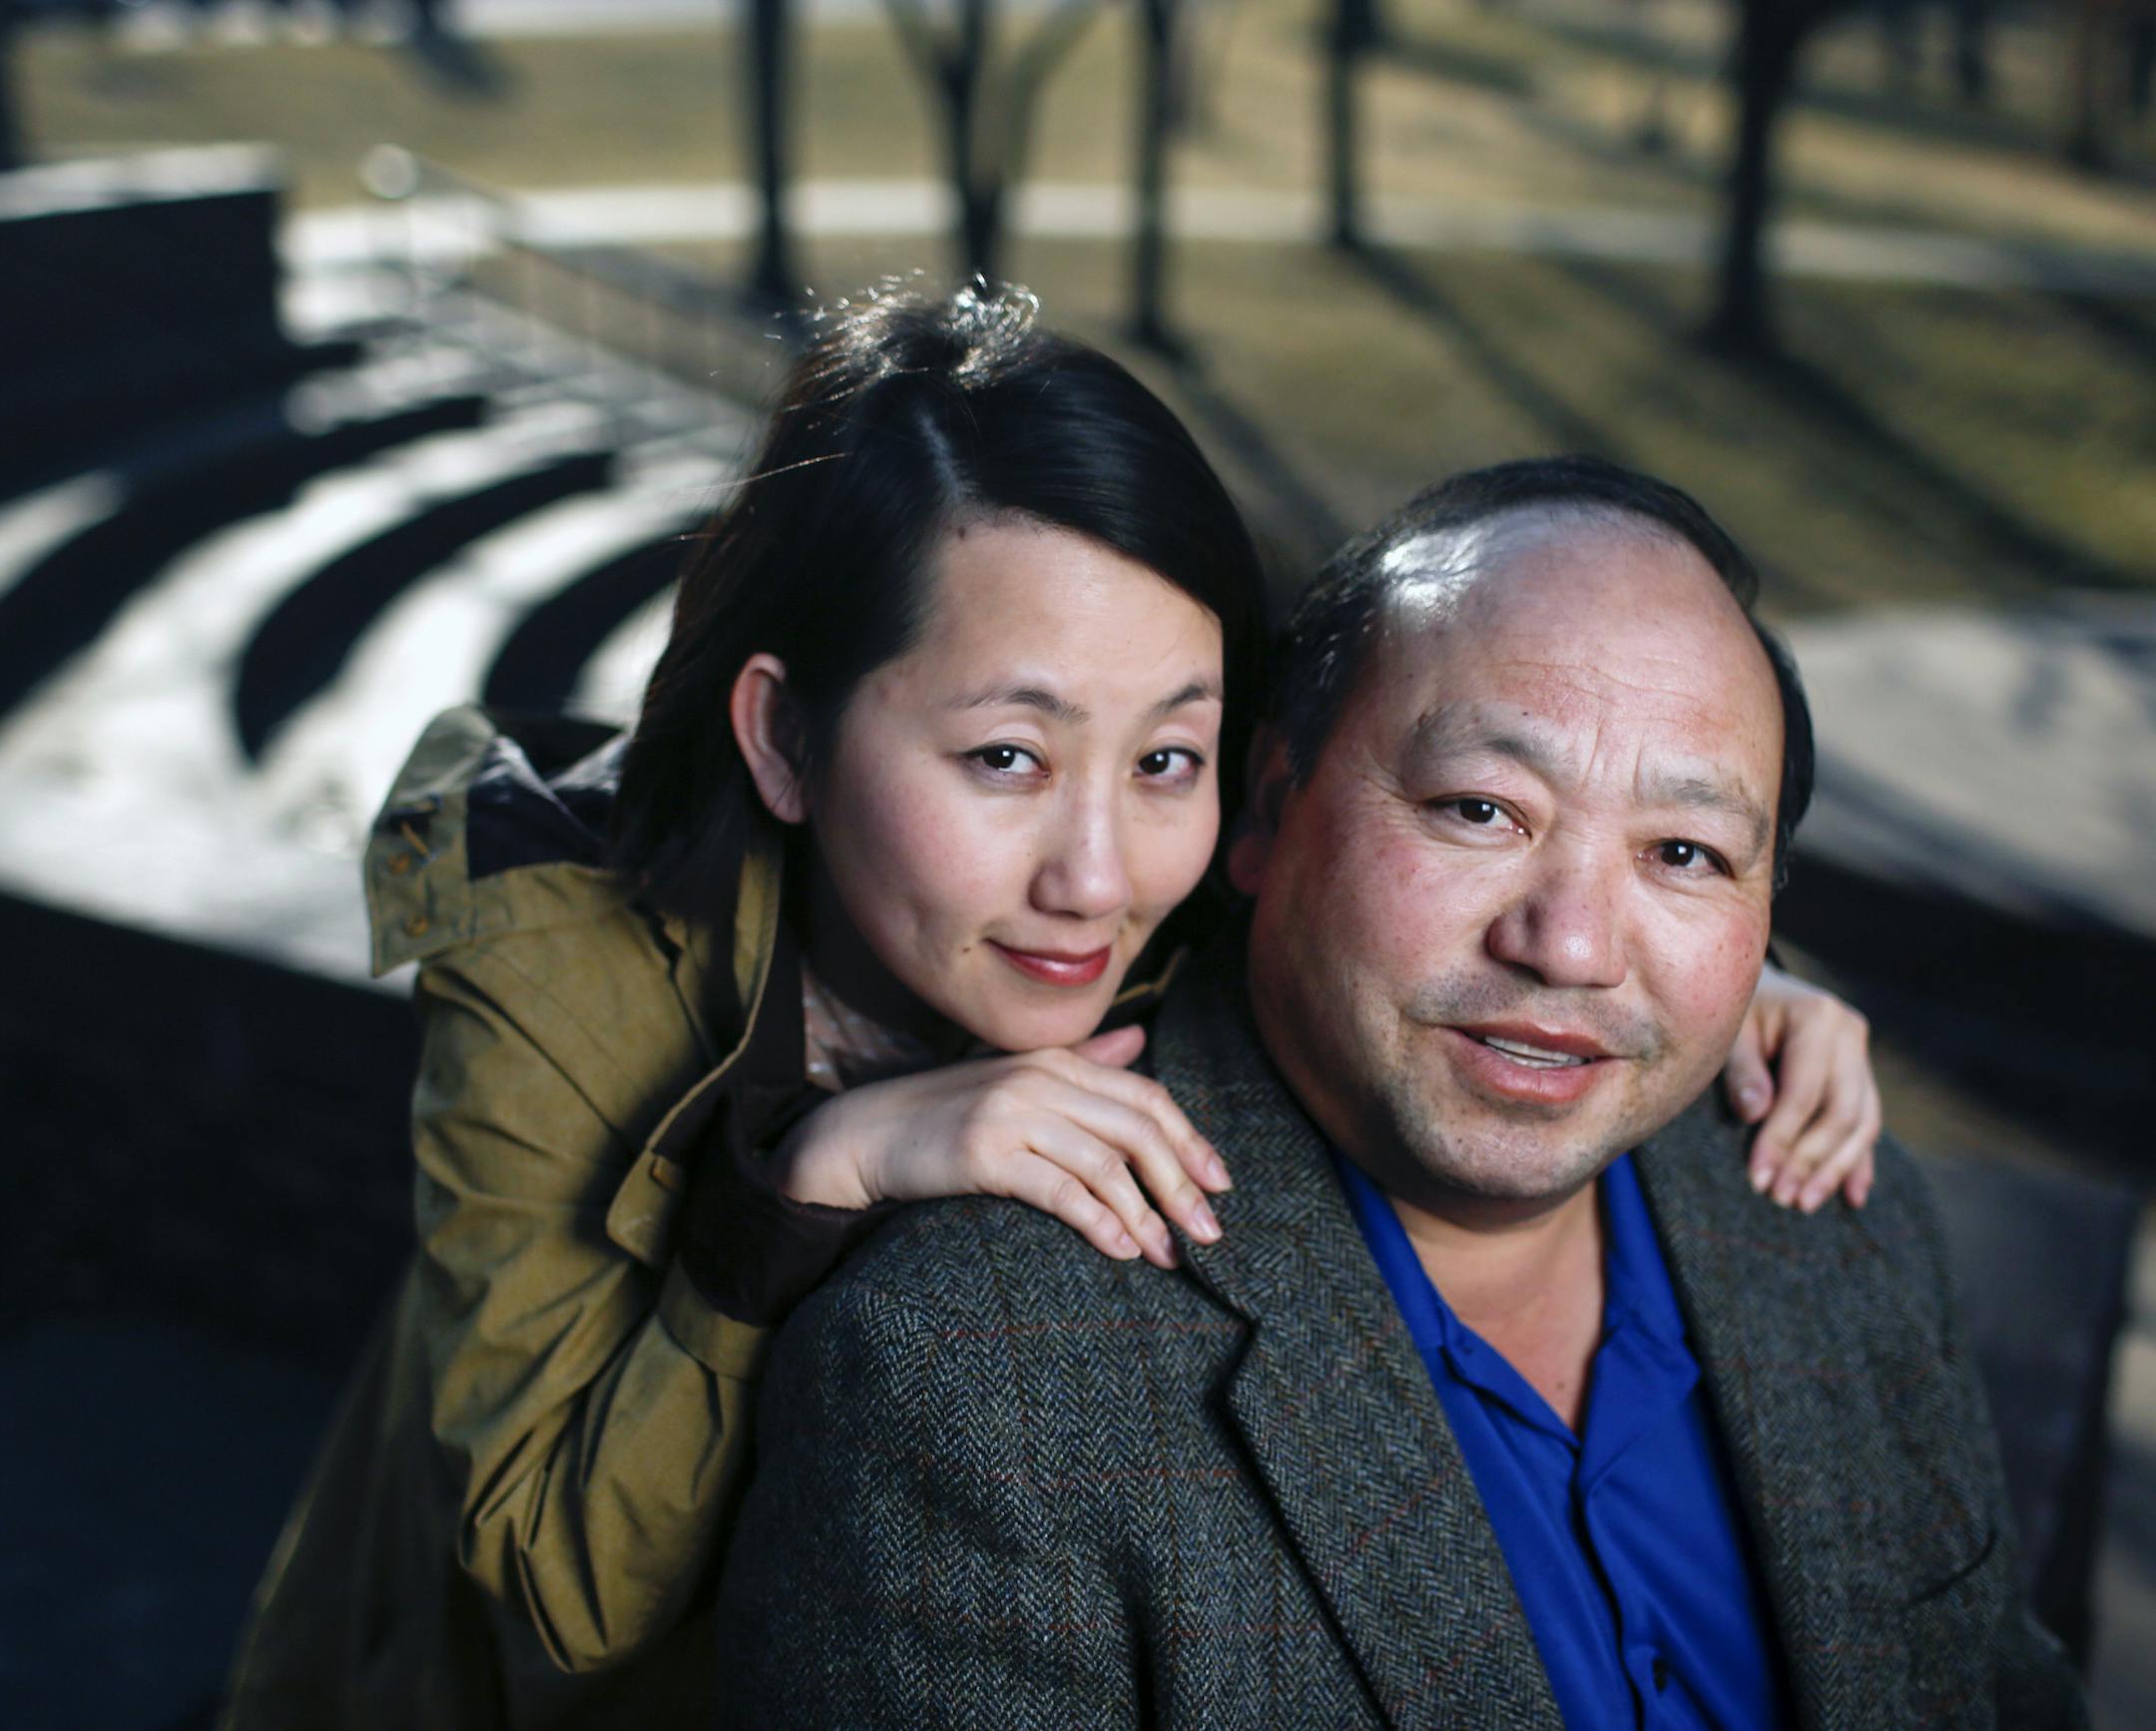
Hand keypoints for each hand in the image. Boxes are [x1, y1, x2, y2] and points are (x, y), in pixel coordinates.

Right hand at [768, 1026, 1229, 1267]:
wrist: (862, 1133)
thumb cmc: (945, 1114)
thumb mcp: (1015, 1079)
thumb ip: (1081, 1065)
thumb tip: (1137, 1042)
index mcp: (1054, 1061)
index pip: (1145, 1098)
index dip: (1190, 1141)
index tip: (1220, 1185)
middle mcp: (1038, 1079)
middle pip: (1137, 1130)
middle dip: (1181, 1183)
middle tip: (1210, 1233)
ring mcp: (1011, 1113)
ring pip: (1105, 1163)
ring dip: (1147, 1214)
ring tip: (1168, 1255)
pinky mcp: (984, 1153)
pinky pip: (1059, 1189)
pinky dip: (1099, 1221)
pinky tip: (1121, 1250)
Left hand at [1724, 965, 1882, 1211]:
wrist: (1748, 983)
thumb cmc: (1729, 1008)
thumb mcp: (1726, 1030)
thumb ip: (1740, 1070)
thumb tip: (1756, 1115)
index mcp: (1817, 1017)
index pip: (1804, 1093)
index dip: (1783, 1140)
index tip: (1759, 1178)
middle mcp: (1850, 1033)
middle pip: (1841, 1112)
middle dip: (1811, 1162)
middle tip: (1783, 1198)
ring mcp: (1860, 1054)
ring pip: (1861, 1123)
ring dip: (1834, 1169)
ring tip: (1805, 1203)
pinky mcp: (1860, 1073)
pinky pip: (1867, 1122)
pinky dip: (1858, 1161)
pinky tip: (1852, 1196)